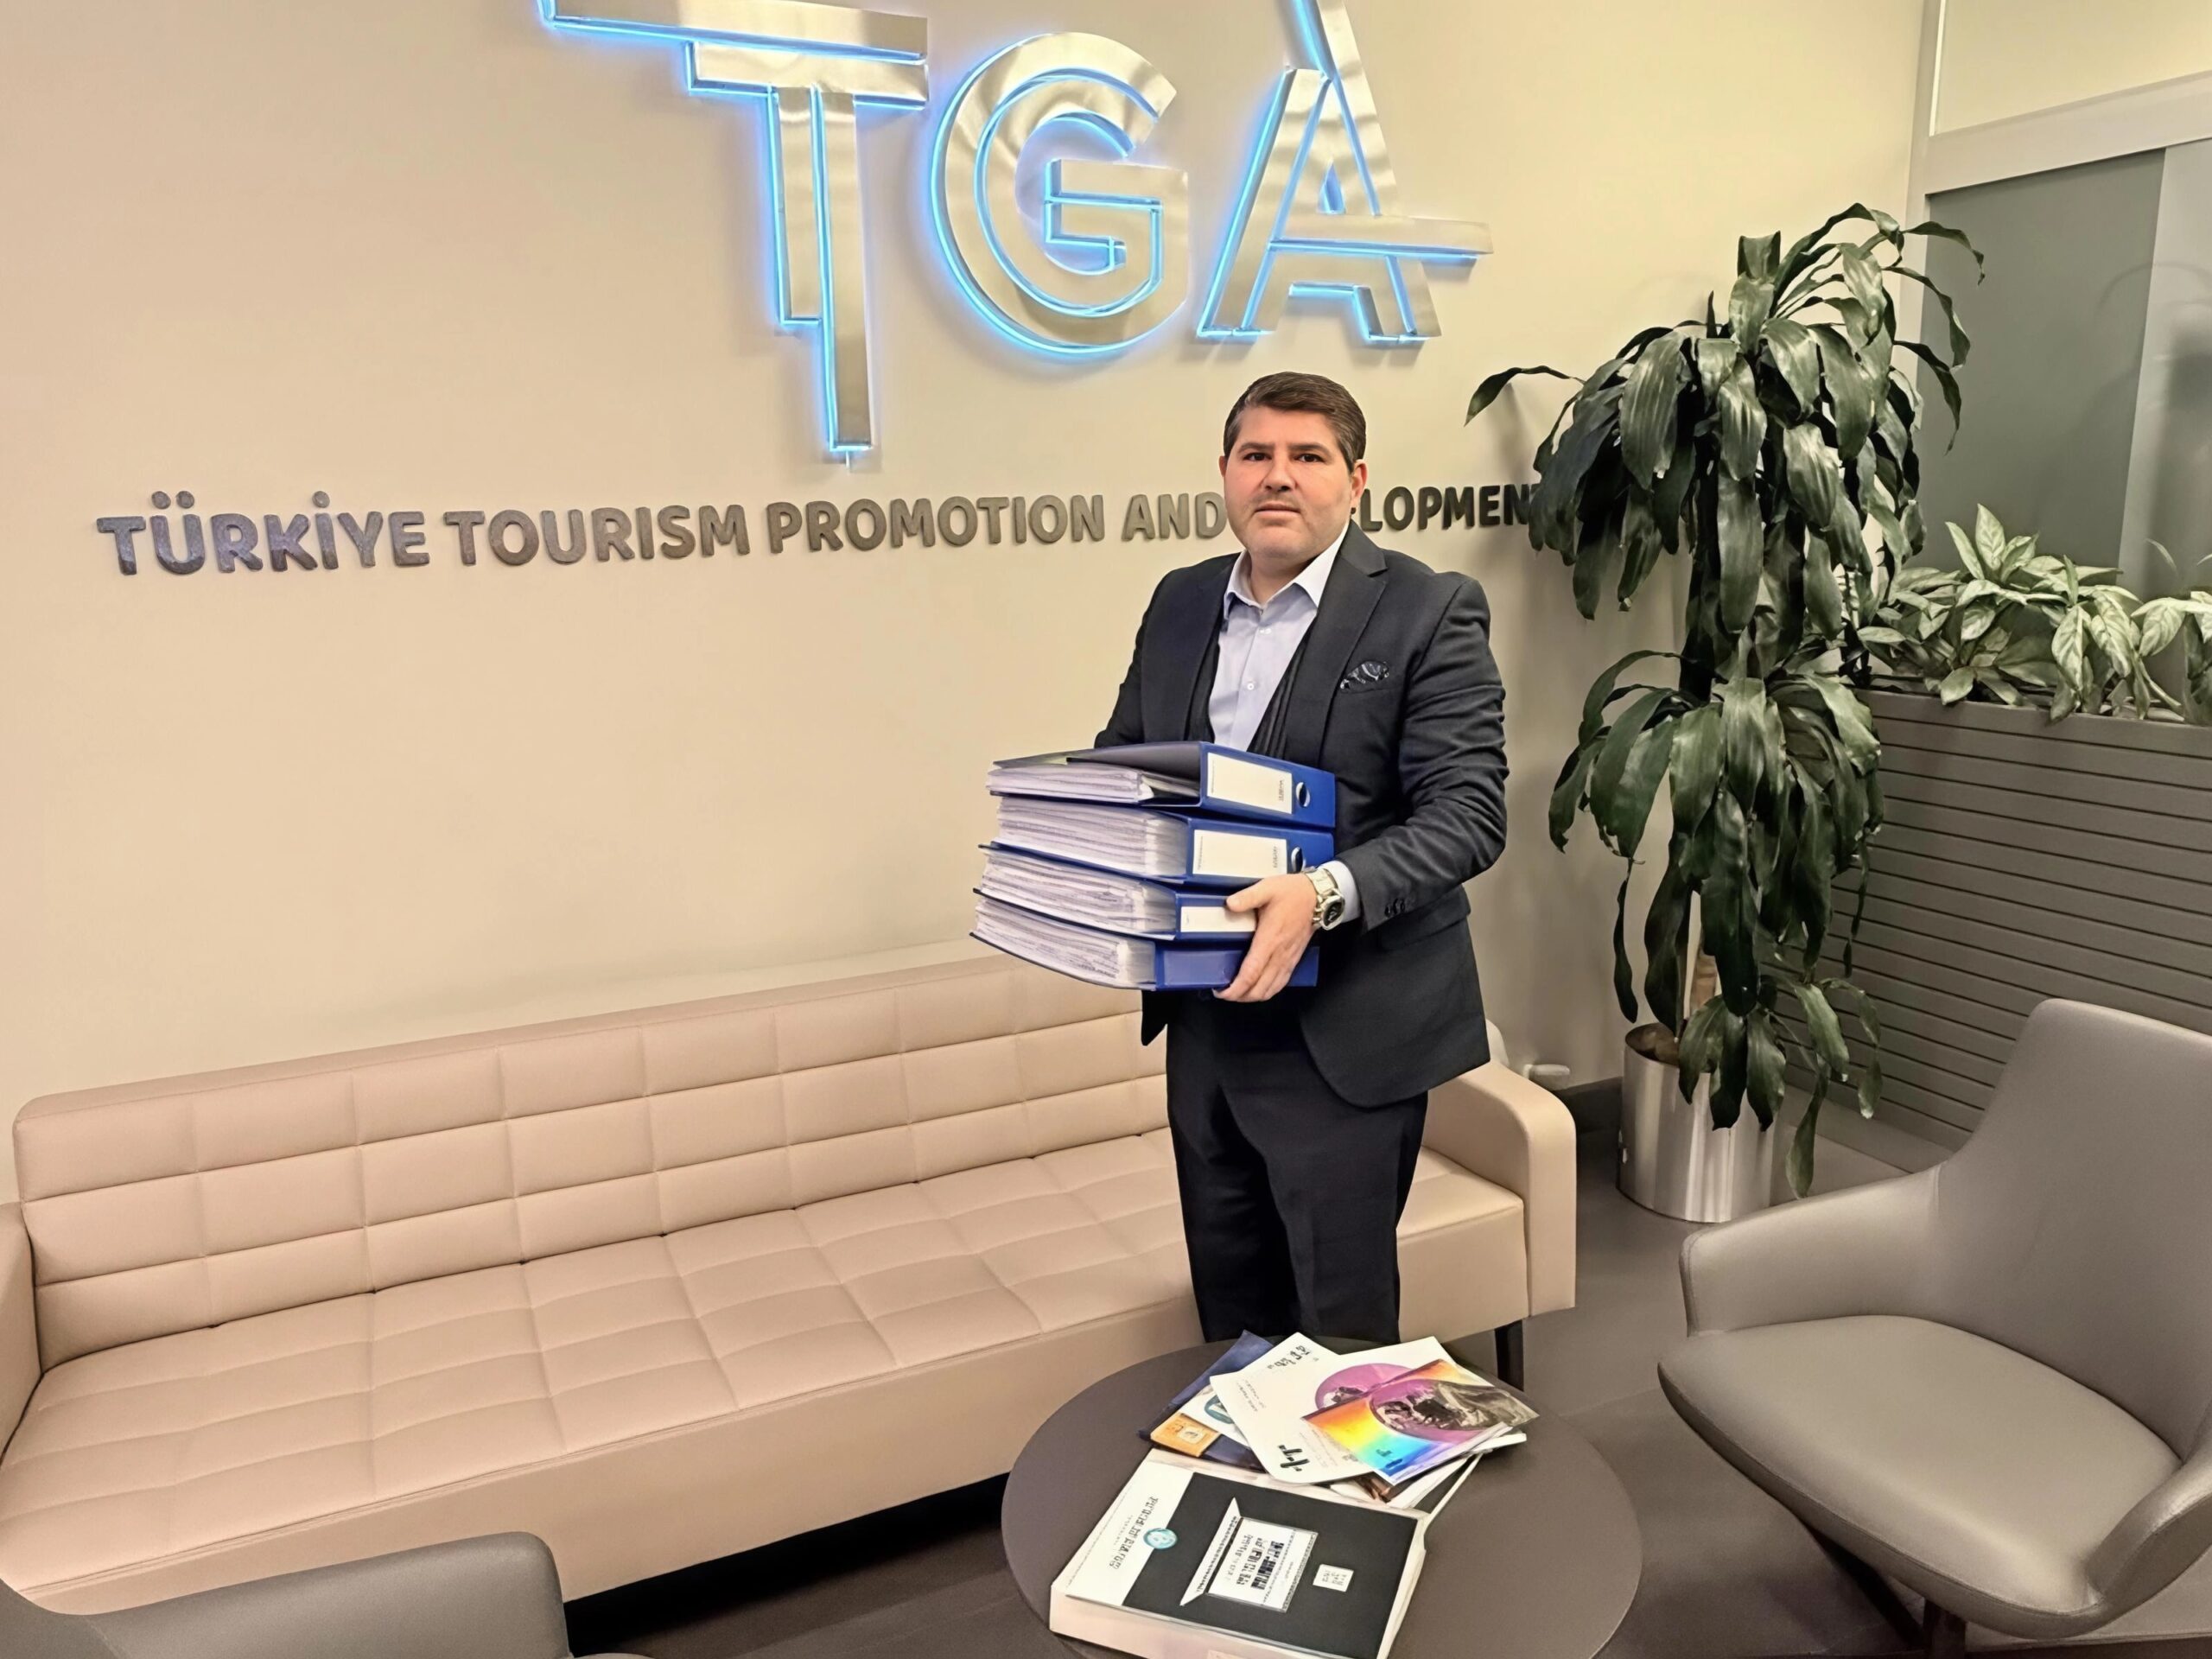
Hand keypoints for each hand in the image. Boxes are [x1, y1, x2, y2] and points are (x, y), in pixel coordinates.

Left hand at [1214, 874, 1317, 1001]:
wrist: (1318, 897)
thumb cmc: (1292, 893)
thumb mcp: (1267, 888)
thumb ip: (1247, 897)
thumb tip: (1230, 904)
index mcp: (1270, 940)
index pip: (1251, 973)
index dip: (1235, 987)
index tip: (1221, 991)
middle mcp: (1279, 955)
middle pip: (1259, 989)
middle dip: (1240, 997)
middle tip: (1224, 993)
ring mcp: (1288, 960)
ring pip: (1270, 990)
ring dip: (1253, 997)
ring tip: (1237, 993)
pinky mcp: (1293, 960)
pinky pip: (1280, 984)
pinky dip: (1267, 991)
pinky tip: (1258, 989)